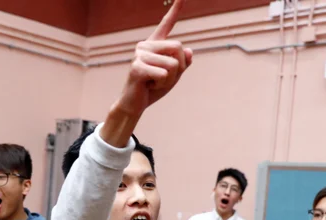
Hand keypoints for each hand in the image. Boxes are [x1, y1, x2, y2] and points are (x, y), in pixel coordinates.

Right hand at [112, 0, 191, 118]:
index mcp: (155, 44)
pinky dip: (162, 84)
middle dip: (179, 67)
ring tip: (154, 82)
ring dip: (170, 79)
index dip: (175, 9)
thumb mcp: (174, 75)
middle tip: (164, 77)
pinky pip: (164, 74)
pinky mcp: (137, 67)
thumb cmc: (153, 87)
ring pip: (173, 64)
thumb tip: (190, 51)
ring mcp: (140, 54)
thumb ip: (183, 63)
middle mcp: (146, 45)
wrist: (135, 104)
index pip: (167, 23)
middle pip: (179, 47)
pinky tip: (149, 85)